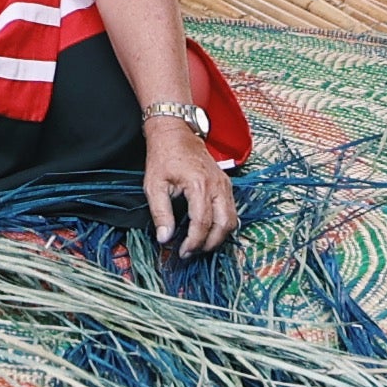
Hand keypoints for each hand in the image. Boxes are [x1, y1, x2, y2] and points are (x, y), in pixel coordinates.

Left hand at [143, 119, 239, 256]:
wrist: (175, 133)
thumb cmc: (164, 156)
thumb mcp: (154, 185)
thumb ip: (160, 214)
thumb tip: (165, 238)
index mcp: (199, 185)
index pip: (202, 223)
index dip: (193, 242)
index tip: (182, 252)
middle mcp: (217, 186)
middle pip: (223, 225)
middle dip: (209, 244)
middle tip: (191, 252)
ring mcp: (225, 185)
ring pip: (232, 220)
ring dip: (218, 237)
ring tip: (199, 245)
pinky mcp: (226, 185)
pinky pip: (231, 211)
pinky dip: (222, 225)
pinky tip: (208, 231)